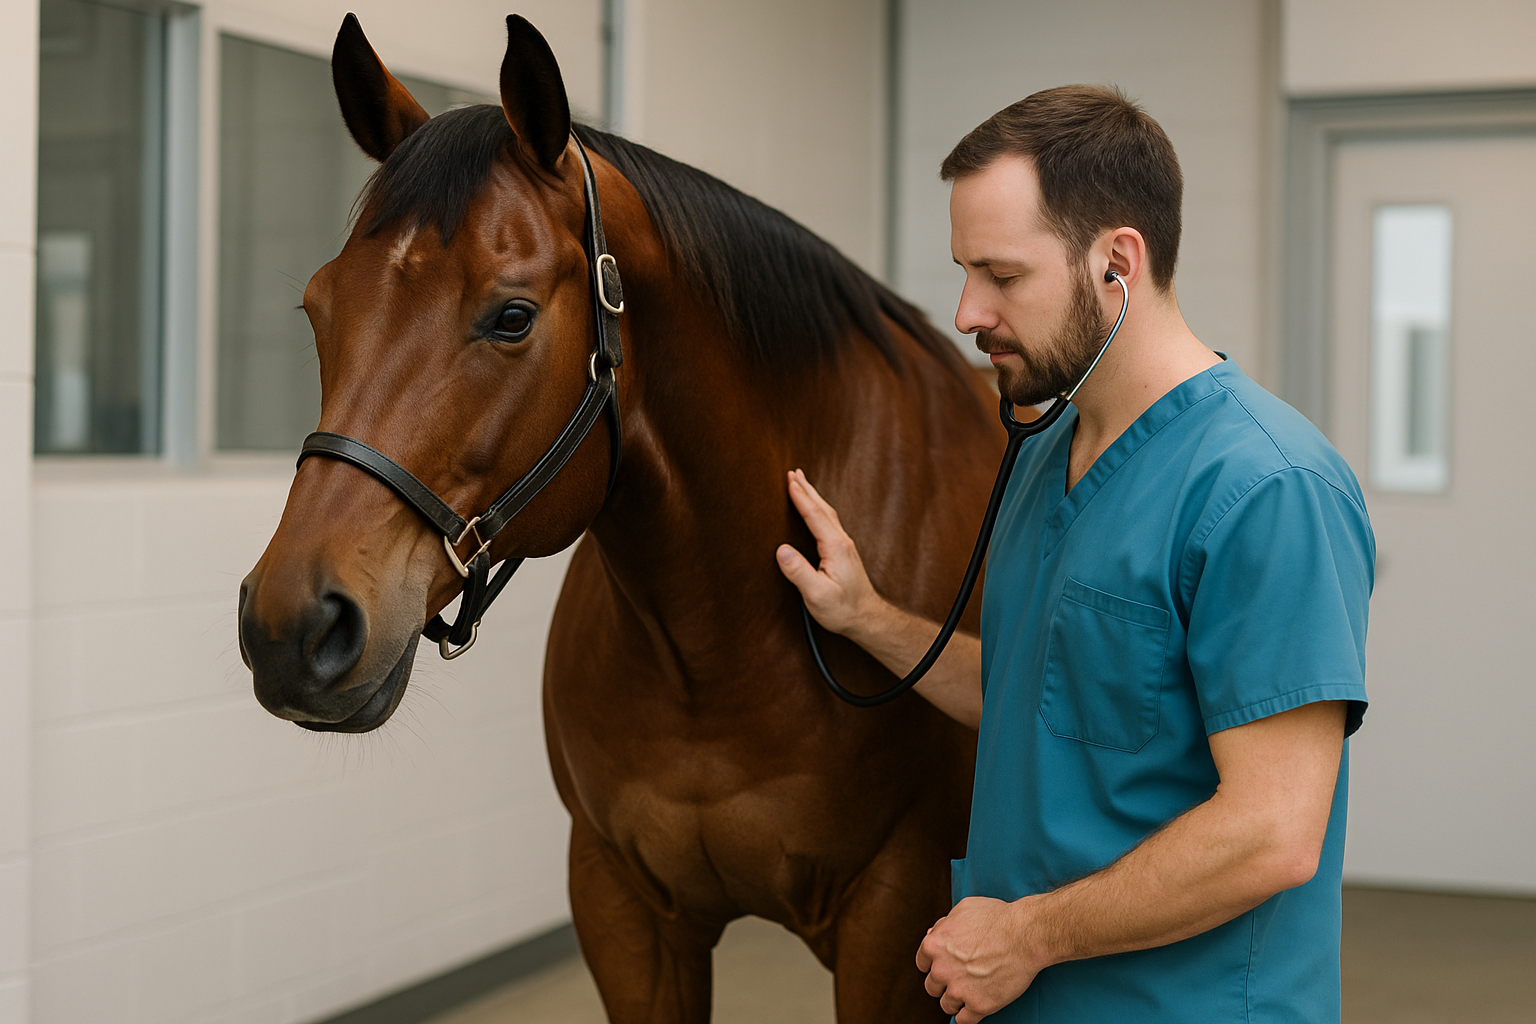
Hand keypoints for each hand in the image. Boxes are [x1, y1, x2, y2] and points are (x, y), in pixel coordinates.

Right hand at [776, 469, 881, 638]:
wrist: (867, 618)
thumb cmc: (842, 609)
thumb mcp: (816, 594)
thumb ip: (798, 571)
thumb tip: (782, 549)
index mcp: (835, 547)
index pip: (815, 516)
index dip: (801, 497)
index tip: (789, 480)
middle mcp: (842, 542)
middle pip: (823, 508)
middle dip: (807, 489)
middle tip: (793, 472)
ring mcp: (844, 546)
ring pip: (827, 514)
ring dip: (813, 497)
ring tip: (801, 484)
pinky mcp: (844, 553)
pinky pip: (829, 523)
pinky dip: (819, 510)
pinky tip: (815, 512)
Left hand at [916, 897, 1043, 1023]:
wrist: (1025, 935)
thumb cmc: (998, 918)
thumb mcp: (963, 909)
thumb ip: (945, 924)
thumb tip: (935, 933)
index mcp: (934, 945)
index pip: (923, 963)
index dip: (934, 964)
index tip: (944, 966)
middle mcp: (942, 969)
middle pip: (932, 986)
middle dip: (945, 983)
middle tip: (960, 978)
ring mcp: (959, 989)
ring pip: (947, 1005)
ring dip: (957, 1000)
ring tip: (970, 993)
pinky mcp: (978, 1005)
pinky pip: (964, 1020)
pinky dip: (969, 1015)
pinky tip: (976, 1006)